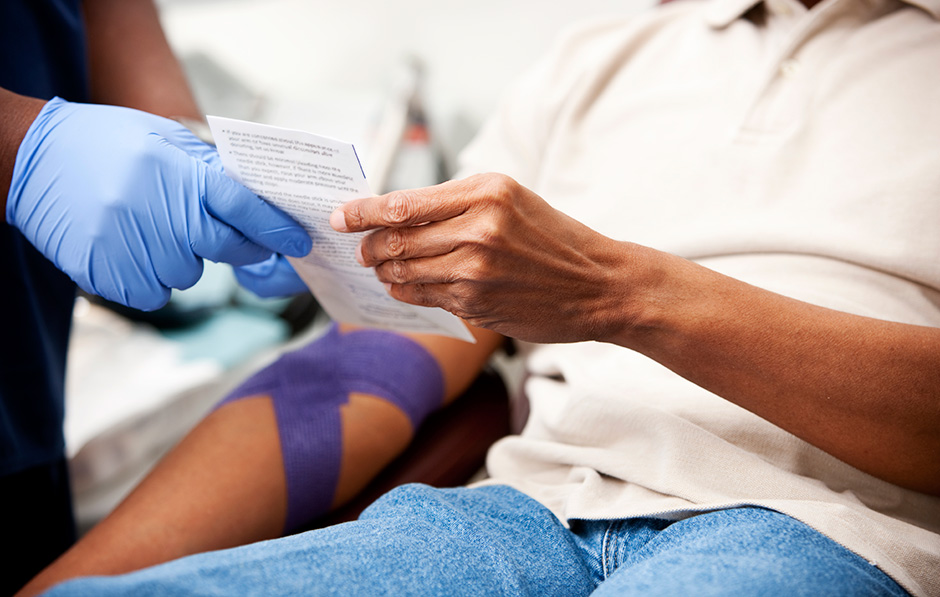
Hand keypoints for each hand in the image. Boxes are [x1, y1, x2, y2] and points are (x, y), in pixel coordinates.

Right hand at [6, 97, 311, 310]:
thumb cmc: (106, 143)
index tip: (298, 243)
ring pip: (186, 274)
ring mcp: (132, 247)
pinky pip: (151, 293)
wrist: (32, 158)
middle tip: (215, 231)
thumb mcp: (164, 138)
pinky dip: (147, 278)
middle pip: (225, 248)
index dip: (276, 229)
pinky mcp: (106, 274)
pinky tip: (127, 248)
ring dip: (178, 259)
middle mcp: (160, 212)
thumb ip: (208, 170)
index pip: (244, 208)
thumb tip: (256, 199)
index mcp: (179, 173)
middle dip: (235, 245)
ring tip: (145, 226)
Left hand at [330, 173, 631, 342]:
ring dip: (384, 270)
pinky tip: (401, 285)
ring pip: (404, 269)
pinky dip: (404, 290)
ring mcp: (476, 269)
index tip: (340, 215)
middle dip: (370, 245)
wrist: (599, 285)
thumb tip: (397, 213)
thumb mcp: (512, 200)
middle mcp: (479, 227)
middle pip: (397, 237)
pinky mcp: (475, 302)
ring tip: (381, 267)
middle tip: (360, 249)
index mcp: (486, 191)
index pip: (404, 202)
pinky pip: (422, 295)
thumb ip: (458, 203)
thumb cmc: (554, 239)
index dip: (363, 211)